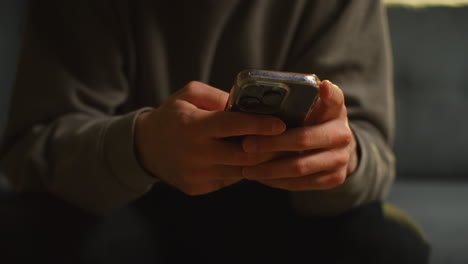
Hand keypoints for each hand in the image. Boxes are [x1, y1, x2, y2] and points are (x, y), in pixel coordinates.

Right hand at [135, 81, 285, 194]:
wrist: (145, 148)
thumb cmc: (173, 116)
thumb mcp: (189, 95)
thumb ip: (217, 97)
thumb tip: (248, 104)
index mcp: (192, 126)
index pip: (230, 125)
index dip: (258, 125)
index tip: (281, 124)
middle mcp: (194, 153)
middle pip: (242, 155)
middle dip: (268, 149)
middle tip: (287, 140)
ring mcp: (196, 175)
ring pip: (239, 172)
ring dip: (258, 162)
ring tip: (272, 150)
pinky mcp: (197, 188)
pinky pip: (228, 181)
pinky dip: (241, 170)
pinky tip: (246, 160)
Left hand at [241, 80, 357, 190]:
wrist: (335, 148)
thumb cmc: (311, 121)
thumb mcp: (311, 104)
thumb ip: (299, 95)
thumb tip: (267, 89)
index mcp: (336, 110)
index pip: (334, 98)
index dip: (328, 93)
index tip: (322, 86)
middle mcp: (343, 134)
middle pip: (302, 139)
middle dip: (270, 143)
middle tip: (245, 145)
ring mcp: (341, 158)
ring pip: (299, 167)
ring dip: (269, 169)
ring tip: (245, 167)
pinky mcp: (335, 178)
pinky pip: (300, 183)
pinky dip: (277, 181)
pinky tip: (260, 176)